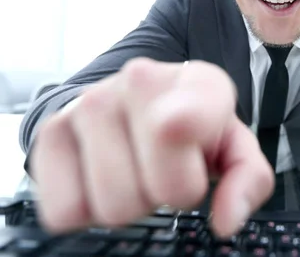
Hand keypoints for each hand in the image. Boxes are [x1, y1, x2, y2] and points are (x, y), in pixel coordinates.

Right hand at [30, 58, 273, 236]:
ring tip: (137, 170)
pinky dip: (87, 208)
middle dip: (170, 192)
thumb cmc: (194, 127)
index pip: (184, 122)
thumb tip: (227, 219)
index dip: (186, 154)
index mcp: (199, 82)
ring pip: (114, 205)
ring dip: (131, 202)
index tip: (186, 150)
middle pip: (161, 189)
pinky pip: (66, 209)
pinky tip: (102, 177)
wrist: (137, 99)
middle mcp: (140, 80)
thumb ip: (248, 178)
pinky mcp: (51, 132)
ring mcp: (91, 103)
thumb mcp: (233, 146)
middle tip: (167, 168)